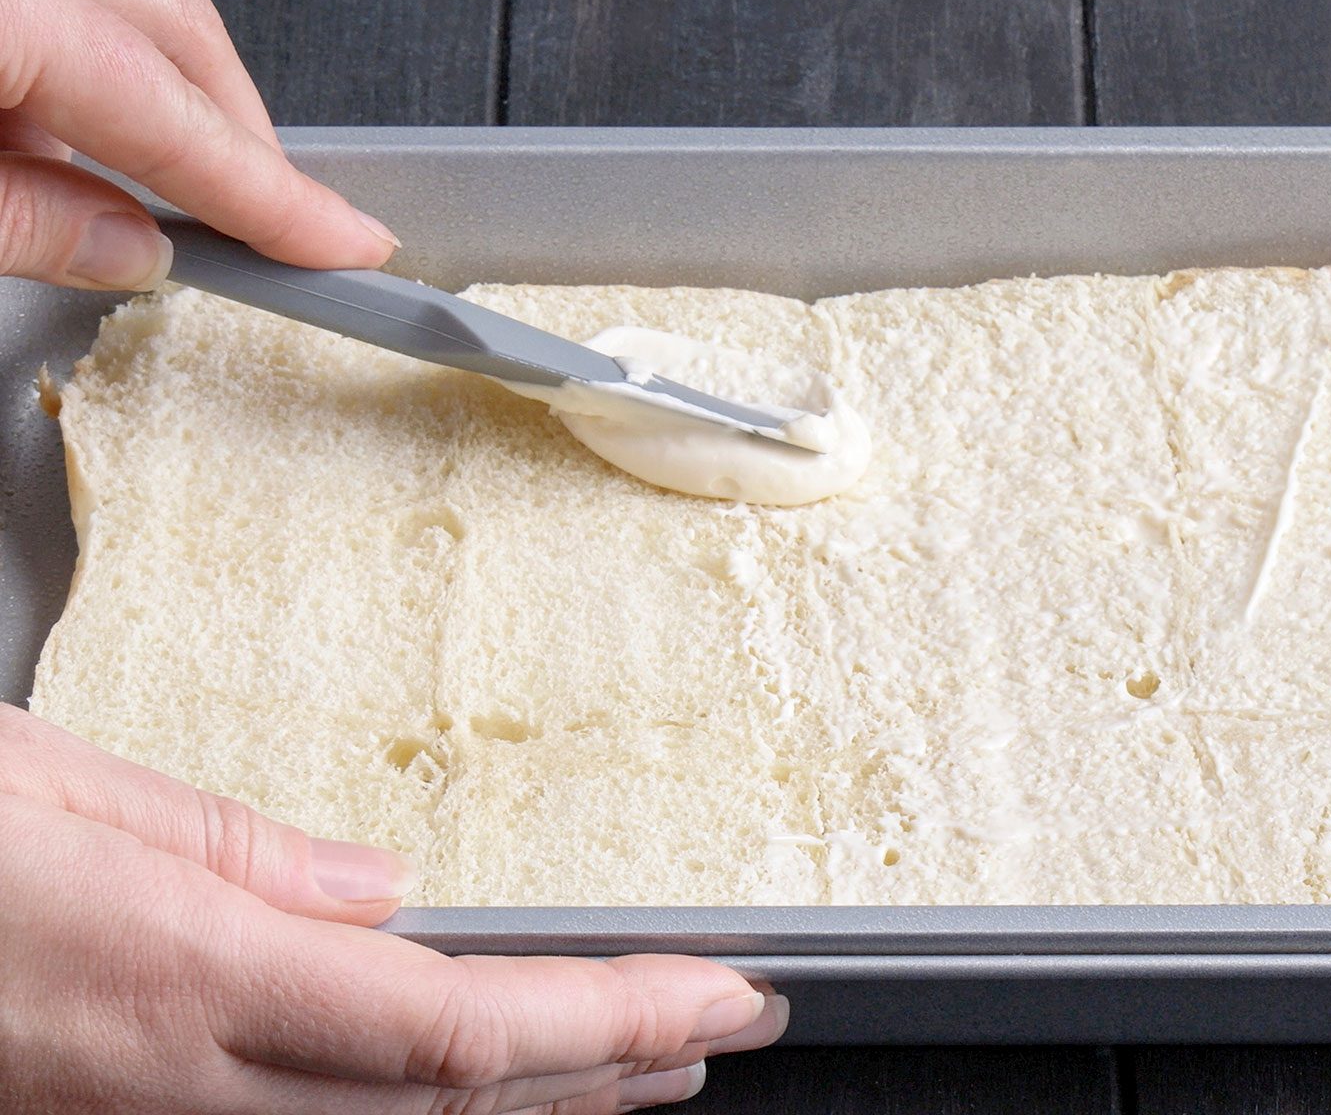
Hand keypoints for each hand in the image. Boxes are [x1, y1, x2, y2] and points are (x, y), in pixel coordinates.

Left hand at [0, 0, 398, 290]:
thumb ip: (22, 224)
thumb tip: (130, 251)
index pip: (173, 110)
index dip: (271, 194)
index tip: (343, 244)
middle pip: (175, 26)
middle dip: (238, 136)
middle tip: (268, 229)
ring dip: (148, 103)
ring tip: (129, 200)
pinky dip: (66, 68)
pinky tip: (38, 139)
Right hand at [0, 705, 787, 1112]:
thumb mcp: (53, 789)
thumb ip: (228, 851)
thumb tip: (373, 889)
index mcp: (185, 979)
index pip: (460, 1025)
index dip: (608, 1022)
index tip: (718, 998)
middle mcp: (184, 1078)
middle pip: (452, 1102)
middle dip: (610, 1070)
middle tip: (723, 1027)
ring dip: (537, 1099)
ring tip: (643, 1064)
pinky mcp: (114, 1113)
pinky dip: (426, 1102)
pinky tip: (470, 1081)